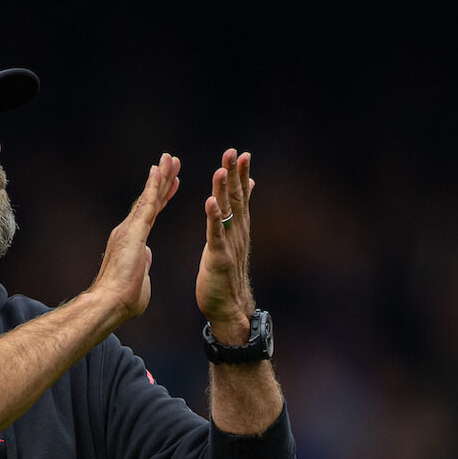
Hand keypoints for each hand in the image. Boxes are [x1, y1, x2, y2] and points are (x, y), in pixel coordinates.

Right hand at [88, 152, 179, 322]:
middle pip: (149, 200)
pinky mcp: (133, 233)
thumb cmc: (123, 300)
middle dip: (161, 180)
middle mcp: (127, 231)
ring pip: (148, 197)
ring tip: (170, 158)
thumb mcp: (140, 278)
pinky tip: (160, 171)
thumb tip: (147, 256)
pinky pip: (147, 204)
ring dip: (160, 177)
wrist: (109, 305)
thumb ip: (144, 264)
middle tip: (171, 161)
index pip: (150, 214)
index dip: (161, 198)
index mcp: (132, 242)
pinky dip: (154, 186)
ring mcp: (129, 230)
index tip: (171, 184)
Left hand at [196, 148, 255, 343]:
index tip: (241, 153)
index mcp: (238, 228)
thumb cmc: (227, 274)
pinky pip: (215, 233)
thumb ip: (238, 218)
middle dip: (235, 174)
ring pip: (227, 212)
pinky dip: (213, 216)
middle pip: (236, 197)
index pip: (240, 195)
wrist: (229, 306)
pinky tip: (209, 201)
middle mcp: (238, 232)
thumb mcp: (234, 241)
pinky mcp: (219, 257)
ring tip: (221, 169)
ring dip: (224, 189)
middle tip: (233, 151)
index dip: (241, 174)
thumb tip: (248, 195)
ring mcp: (229, 244)